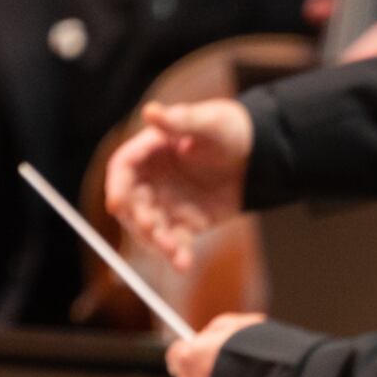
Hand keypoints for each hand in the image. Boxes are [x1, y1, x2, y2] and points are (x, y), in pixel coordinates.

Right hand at [108, 95, 255, 261]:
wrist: (259, 157)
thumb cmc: (230, 131)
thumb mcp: (209, 121)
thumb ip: (181, 120)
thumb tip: (151, 111)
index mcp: (150, 150)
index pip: (122, 169)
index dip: (117, 186)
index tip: (118, 204)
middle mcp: (152, 180)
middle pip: (131, 204)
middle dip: (138, 219)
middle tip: (152, 229)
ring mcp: (167, 204)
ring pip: (151, 228)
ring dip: (156, 242)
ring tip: (173, 251)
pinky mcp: (185, 224)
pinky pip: (177, 243)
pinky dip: (178, 255)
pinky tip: (183, 264)